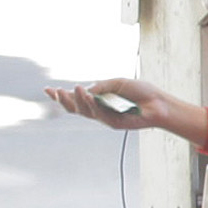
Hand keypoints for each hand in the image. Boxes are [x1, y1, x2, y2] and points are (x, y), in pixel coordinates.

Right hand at [49, 77, 197, 141]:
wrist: (159, 104)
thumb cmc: (141, 92)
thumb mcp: (118, 83)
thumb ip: (101, 86)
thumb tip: (85, 89)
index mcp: (99, 99)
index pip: (77, 98)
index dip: (62, 96)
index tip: (47, 89)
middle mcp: (100, 110)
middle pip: (76, 108)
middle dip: (64, 100)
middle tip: (56, 92)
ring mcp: (106, 118)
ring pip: (85, 111)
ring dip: (78, 100)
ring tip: (74, 89)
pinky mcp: (113, 123)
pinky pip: (99, 114)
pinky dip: (92, 104)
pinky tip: (88, 95)